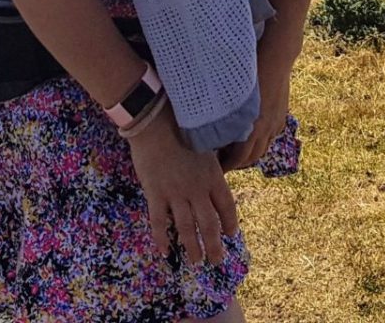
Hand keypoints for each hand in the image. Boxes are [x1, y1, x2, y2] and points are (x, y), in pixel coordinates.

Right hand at [127, 106, 239, 266]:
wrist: (154, 123)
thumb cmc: (180, 127)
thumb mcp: (205, 142)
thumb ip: (213, 160)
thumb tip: (221, 164)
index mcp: (212, 176)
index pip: (227, 206)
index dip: (230, 222)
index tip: (231, 234)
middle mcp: (197, 189)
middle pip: (209, 224)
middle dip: (214, 245)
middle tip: (216, 260)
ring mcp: (175, 194)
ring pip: (187, 228)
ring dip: (193, 247)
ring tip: (197, 261)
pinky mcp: (155, 194)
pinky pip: (159, 222)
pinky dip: (162, 238)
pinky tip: (165, 252)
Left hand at [219, 57, 291, 171]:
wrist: (277, 55)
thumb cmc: (249, 69)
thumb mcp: (231, 94)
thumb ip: (224, 114)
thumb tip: (212, 128)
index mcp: (252, 126)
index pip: (238, 159)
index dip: (226, 165)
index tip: (216, 167)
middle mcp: (266, 129)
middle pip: (251, 159)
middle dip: (237, 164)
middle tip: (222, 161)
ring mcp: (276, 123)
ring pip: (262, 149)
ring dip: (249, 154)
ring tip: (235, 151)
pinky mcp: (281, 117)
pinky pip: (270, 137)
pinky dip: (260, 141)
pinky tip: (251, 135)